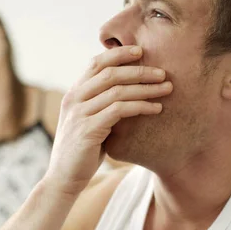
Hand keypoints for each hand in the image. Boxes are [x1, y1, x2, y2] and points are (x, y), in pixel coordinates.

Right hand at [45, 45, 172, 195]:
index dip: (119, 54)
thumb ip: (100, 105)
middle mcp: (74, 99)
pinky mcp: (88, 130)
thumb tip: (126, 92)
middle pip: (110, 73)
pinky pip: (119, 110)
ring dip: (145, 88)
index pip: (96, 63)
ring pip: (117, 90)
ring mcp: (79, 114)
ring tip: (166, 88)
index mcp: (73, 94)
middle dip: (139, 70)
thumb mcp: (88, 122)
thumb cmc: (81, 152)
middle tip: (162, 72)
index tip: (141, 51)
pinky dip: (141, 106)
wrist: (64, 178)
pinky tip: (156, 109)